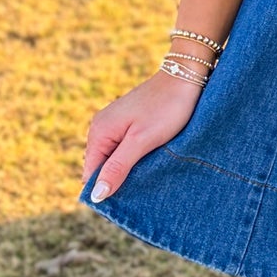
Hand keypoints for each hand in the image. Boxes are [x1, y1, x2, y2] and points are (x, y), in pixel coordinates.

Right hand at [84, 70, 200, 200]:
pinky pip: (124, 148)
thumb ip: (118, 167)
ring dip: (128, 170)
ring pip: (114, 158)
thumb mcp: (142, 141)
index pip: (91, 174)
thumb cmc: (166, 108)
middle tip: (144, 190)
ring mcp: (114, 123)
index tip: (129, 201)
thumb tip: (96, 195)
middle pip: (102, 167)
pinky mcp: (128, 122)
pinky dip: (135, 157)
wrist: (185, 76)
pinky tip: (151, 161)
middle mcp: (101, 127)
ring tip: (149, 175)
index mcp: (99, 132)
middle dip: (117, 181)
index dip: (105, 190)